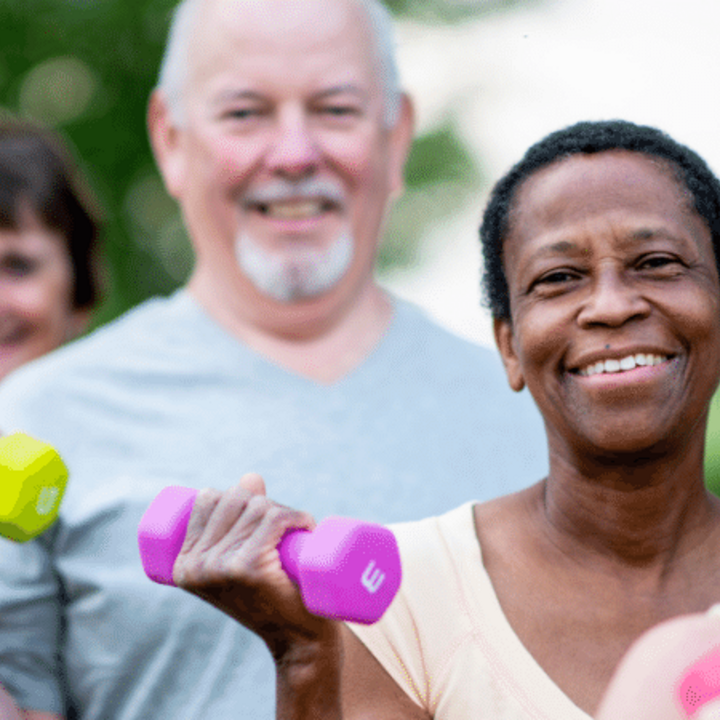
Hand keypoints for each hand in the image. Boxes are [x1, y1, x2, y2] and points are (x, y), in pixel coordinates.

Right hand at [172, 474, 335, 657]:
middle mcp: (194, 566)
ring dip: (285, 511)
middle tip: (285, 530)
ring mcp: (219, 567)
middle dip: (264, 503)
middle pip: (234, 499)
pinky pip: (274, 519)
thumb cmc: (272, 594)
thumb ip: (242, 516)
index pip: (206, 499)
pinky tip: (306, 526)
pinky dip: (295, 516)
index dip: (238, 496)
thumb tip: (251, 477)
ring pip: (258, 507)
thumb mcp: (243, 557)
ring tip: (297, 533)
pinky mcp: (248, 567)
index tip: (260, 517)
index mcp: (182, 564)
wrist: (299, 640)